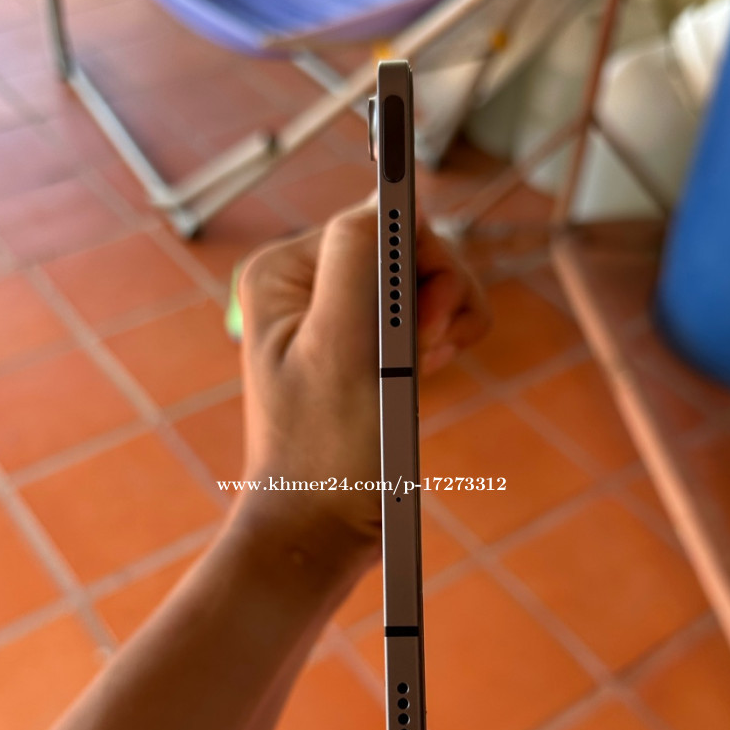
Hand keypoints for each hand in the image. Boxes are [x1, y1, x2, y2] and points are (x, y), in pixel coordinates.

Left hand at [232, 199, 487, 566]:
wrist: (323, 531)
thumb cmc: (327, 453)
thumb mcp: (341, 347)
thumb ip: (363, 258)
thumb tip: (395, 197)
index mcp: (285, 270)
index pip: (385, 221)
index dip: (422, 266)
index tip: (420, 324)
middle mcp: (308, 283)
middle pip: (412, 248)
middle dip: (436, 300)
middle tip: (420, 358)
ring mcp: (342, 315)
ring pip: (429, 281)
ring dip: (445, 324)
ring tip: (420, 373)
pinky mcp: (370, 346)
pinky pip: (430, 315)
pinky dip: (444, 342)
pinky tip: (425, 377)